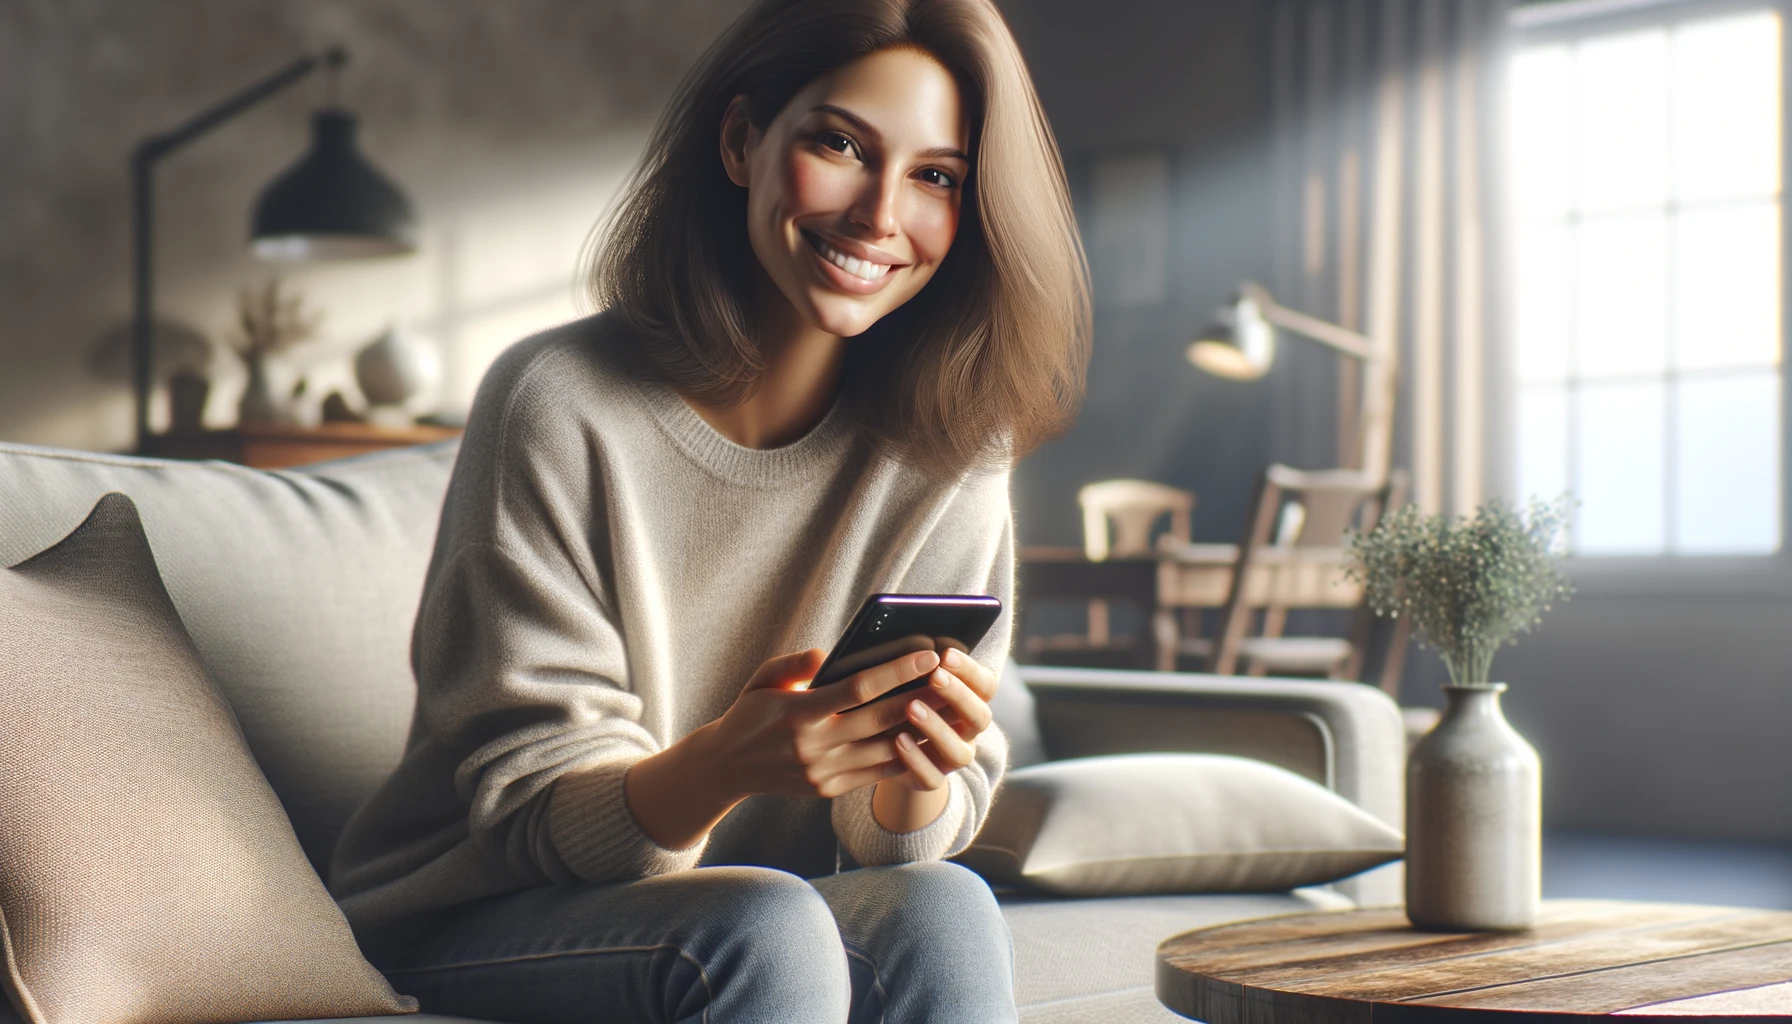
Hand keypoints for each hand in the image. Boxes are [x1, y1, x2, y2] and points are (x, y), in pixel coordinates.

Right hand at [702, 646, 952, 799]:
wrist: (726, 767)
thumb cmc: (750, 713)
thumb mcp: (762, 679)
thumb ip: (794, 664)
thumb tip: (827, 655)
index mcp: (798, 713)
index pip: (857, 689)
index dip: (896, 671)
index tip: (927, 655)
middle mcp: (814, 747)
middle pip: (881, 720)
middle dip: (922, 698)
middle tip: (953, 679)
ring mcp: (824, 773)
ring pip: (886, 750)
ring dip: (922, 729)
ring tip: (950, 708)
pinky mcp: (829, 790)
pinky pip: (877, 772)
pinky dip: (905, 755)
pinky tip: (927, 737)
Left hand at [888, 647, 998, 791]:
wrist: (885, 747)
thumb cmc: (900, 698)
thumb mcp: (910, 678)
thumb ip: (918, 664)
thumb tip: (910, 639)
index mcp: (971, 701)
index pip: (986, 685)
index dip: (970, 671)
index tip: (946, 654)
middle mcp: (968, 731)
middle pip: (979, 716)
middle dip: (958, 695)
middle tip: (935, 676)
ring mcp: (952, 758)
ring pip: (959, 751)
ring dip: (937, 727)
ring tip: (911, 707)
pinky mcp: (930, 780)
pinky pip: (931, 777)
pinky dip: (916, 759)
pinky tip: (898, 740)